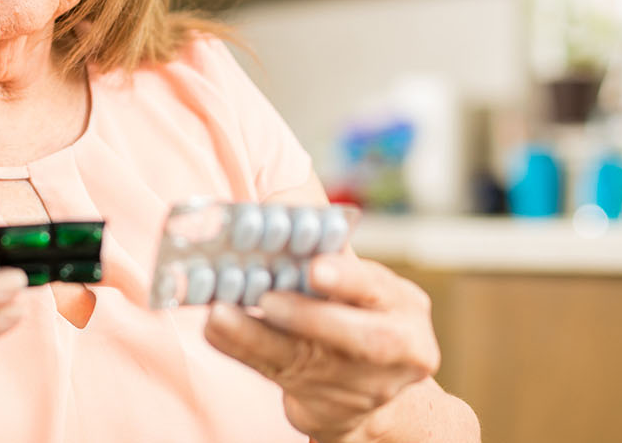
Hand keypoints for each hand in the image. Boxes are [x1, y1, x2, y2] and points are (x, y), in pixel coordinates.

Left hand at [203, 253, 439, 442]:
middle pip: (363, 339)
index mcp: (404, 305)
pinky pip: (283, 378)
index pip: (377, 289)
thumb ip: (330, 260)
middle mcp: (397, 350)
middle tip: (268, 298)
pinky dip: (246, 351)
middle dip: (311, 317)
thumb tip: (272, 212)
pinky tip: (217, 330)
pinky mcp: (330, 408)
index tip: (315, 266)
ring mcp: (366, 387)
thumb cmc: (360, 317)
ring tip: (220, 314)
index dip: (347, 279)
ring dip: (259, 336)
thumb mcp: (360, 287)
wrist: (374, 388)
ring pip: (312, 362)